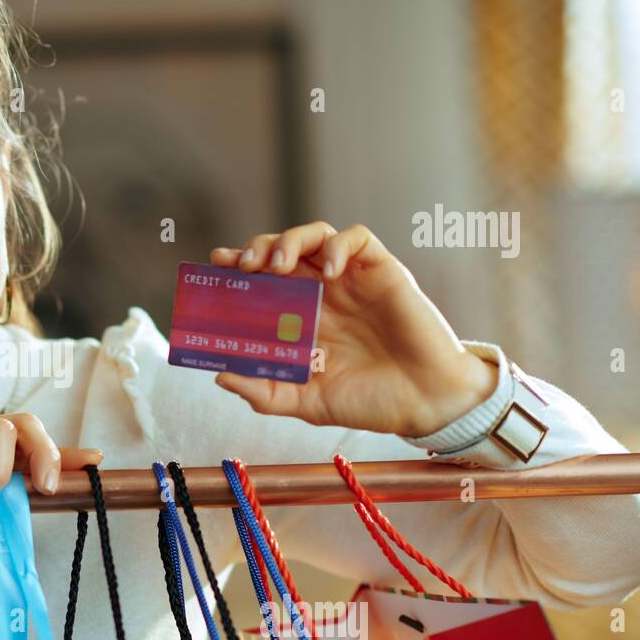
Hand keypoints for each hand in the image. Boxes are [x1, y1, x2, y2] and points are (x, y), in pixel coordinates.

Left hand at [209, 222, 497, 437]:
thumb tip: (220, 375)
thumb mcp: (306, 402)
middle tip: (243, 266)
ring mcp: (351, 279)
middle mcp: (322, 293)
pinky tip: (329, 271)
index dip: (236, 268)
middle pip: (282, 251)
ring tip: (278, 264)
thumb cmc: (368, 401)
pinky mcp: (383, 270)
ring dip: (290, 240)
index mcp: (300, 318)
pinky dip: (337, 246)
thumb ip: (265, 392)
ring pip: (314, 236)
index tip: (214, 268)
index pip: (261, 281)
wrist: (425, 403)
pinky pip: (357, 238)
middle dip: (257, 248)